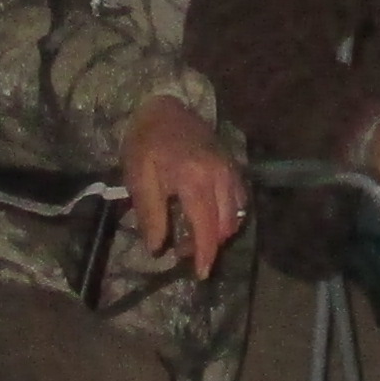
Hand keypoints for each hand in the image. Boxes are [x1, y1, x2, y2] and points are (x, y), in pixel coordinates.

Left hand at [118, 97, 250, 281]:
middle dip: (209, 245)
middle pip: (226, 224)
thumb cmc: (146, 143)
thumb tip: (158, 249)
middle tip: (183, 250)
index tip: (200, 274)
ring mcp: (230, 169)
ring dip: (219, 231)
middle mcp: (221, 175)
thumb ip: (151, 215)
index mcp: (196, 179)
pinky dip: (228, 214)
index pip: (207, 227)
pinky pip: (240, 198)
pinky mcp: (232, 164)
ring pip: (237, 213)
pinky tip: (208, 215)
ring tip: (192, 233)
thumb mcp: (139, 179)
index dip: (205, 254)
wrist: (160, 106)